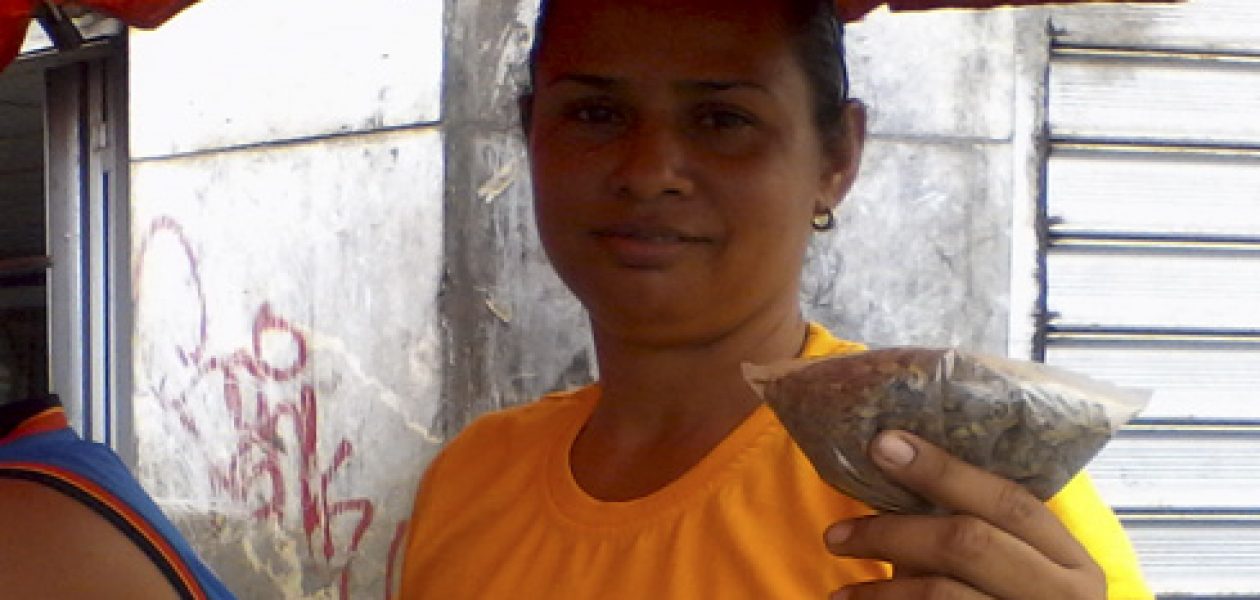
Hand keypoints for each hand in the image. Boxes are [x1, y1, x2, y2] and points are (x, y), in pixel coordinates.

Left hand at [824, 430, 1105, 599]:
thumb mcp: (1017, 566)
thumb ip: (974, 527)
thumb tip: (894, 470)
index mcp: (1072, 561)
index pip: (1009, 501)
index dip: (943, 470)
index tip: (882, 445)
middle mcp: (1063, 596)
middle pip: (968, 543)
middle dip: (893, 532)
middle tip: (836, 535)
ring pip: (942, 592)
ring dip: (880, 588)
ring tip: (842, 592)